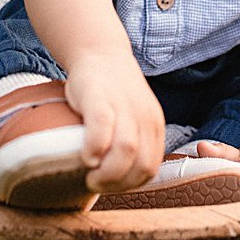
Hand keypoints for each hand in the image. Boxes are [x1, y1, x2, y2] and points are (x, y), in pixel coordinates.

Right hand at [63, 51, 163, 193]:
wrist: (100, 52)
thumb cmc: (111, 92)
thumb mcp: (132, 117)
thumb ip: (132, 143)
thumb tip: (118, 179)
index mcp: (154, 125)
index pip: (150, 168)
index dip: (129, 184)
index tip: (110, 186)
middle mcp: (144, 117)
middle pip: (142, 164)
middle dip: (118, 184)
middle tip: (97, 184)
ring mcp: (123, 106)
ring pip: (127, 151)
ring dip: (107, 173)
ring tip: (90, 175)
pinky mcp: (100, 97)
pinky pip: (102, 129)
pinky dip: (94, 149)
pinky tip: (86, 156)